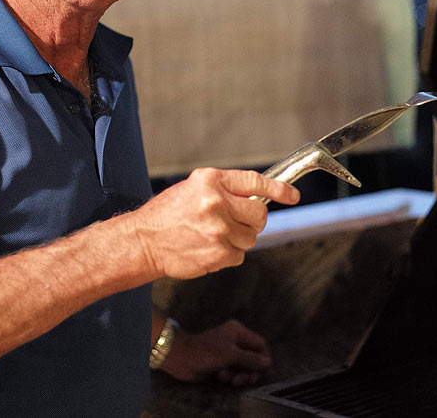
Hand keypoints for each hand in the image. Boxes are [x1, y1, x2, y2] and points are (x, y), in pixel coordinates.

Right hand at [132, 169, 298, 279]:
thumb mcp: (194, 188)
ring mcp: (218, 230)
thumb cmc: (166, 214)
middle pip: (260, 213)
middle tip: (236, 222)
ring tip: (213, 235)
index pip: (255, 181)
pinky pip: (239, 255)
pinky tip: (208, 248)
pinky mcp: (218, 253)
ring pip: (251, 237)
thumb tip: (258, 196)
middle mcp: (217, 202)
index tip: (293, 195)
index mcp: (211, 181)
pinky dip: (228, 254)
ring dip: (238, 238)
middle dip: (253, 220)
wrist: (142, 242)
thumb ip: (225, 189)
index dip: (279, 189)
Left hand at [160, 319, 272, 386]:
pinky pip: (233, 371)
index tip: (265, 372)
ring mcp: (227, 351)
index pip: (260, 344)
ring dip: (239, 375)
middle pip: (253, 357)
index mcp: (238, 332)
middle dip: (251, 370)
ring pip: (243, 366)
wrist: (180, 358)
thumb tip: (268, 363)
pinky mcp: (221, 362)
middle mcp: (235, 340)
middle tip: (247, 381)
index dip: (264, 358)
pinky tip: (221, 378)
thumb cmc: (205, 352)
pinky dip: (230, 376)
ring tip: (231, 380)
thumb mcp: (230, 355)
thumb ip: (251, 359)